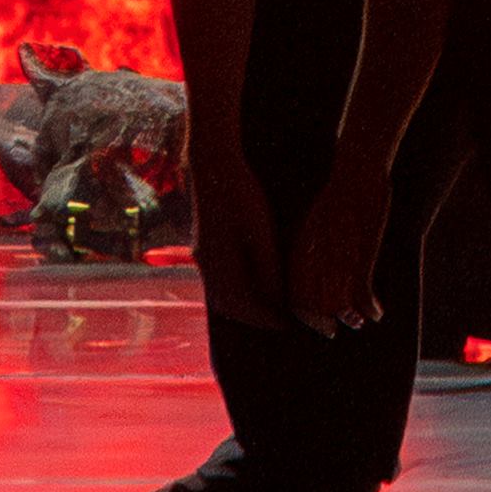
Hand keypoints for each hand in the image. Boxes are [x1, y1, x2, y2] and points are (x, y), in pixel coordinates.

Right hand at [189, 136, 276, 324]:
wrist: (212, 168)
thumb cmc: (242, 197)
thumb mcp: (262, 234)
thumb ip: (269, 270)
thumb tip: (278, 301)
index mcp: (222, 268)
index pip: (246, 308)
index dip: (269, 319)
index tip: (288, 324)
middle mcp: (207, 268)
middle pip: (231, 308)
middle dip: (256, 318)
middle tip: (280, 321)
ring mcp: (202, 259)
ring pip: (222, 297)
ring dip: (244, 307)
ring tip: (269, 307)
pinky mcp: (203, 248)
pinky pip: (218, 283)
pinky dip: (236, 292)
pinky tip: (252, 284)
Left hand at [282, 152, 392, 333]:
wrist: (356, 170)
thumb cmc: (338, 193)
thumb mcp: (314, 221)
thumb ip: (312, 247)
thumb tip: (316, 266)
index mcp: (301, 250)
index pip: (293, 295)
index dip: (302, 314)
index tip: (313, 322)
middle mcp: (315, 259)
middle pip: (312, 306)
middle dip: (323, 324)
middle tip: (333, 331)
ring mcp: (337, 258)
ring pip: (337, 305)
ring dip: (350, 318)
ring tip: (359, 322)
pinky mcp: (362, 254)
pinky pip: (363, 294)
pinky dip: (371, 307)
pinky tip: (378, 312)